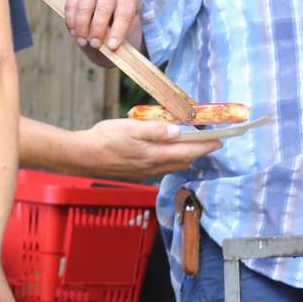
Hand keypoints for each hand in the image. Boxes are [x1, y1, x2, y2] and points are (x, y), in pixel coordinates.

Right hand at [65, 0, 141, 51]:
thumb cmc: (121, 14)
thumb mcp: (128, 23)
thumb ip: (121, 33)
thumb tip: (108, 45)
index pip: (125, 13)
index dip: (118, 31)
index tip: (112, 46)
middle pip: (103, 8)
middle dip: (98, 30)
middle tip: (95, 45)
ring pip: (84, 7)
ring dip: (82, 27)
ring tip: (83, 41)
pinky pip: (71, 5)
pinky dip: (71, 21)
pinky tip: (74, 33)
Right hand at [84, 119, 222, 178]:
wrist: (82, 156)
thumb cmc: (104, 140)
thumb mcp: (131, 128)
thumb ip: (156, 130)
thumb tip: (178, 130)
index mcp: (155, 155)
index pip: (188, 151)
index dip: (205, 146)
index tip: (220, 141)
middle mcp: (153, 167)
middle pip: (184, 161)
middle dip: (199, 152)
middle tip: (211, 143)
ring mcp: (145, 172)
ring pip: (173, 166)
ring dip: (186, 157)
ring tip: (194, 147)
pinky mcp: (137, 172)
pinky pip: (162, 168)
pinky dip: (172, 161)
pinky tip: (169, 154)